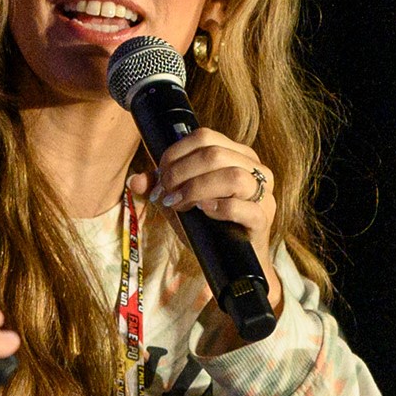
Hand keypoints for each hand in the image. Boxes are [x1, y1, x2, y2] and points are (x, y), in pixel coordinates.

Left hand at [127, 127, 283, 327]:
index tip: (160, 178)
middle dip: (180, 174)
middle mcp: (253, 167)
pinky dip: (219, 208)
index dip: (174, 155)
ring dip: (197, 189)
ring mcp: (262, 193)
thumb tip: (133, 181)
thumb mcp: (177, 200)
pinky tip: (204, 211)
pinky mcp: (263, 218)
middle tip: (166, 195)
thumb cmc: (205, 222)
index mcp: (234, 153)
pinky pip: (244, 207)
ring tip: (181, 204)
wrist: (230, 258)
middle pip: (214, 154)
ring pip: (233, 176)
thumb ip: (157, 187)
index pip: (203, 137)